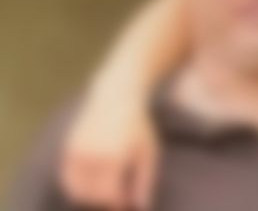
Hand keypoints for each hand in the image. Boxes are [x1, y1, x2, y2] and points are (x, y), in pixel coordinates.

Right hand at [61, 93, 157, 209]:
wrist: (116, 97)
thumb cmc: (138, 128)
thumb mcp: (149, 152)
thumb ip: (145, 181)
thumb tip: (141, 207)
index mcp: (115, 156)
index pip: (111, 194)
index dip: (118, 204)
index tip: (126, 205)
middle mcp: (93, 154)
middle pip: (93, 196)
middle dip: (105, 202)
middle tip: (118, 200)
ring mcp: (78, 151)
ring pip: (77, 191)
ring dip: (91, 198)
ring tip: (108, 191)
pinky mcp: (68, 148)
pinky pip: (67, 180)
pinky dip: (77, 188)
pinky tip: (93, 185)